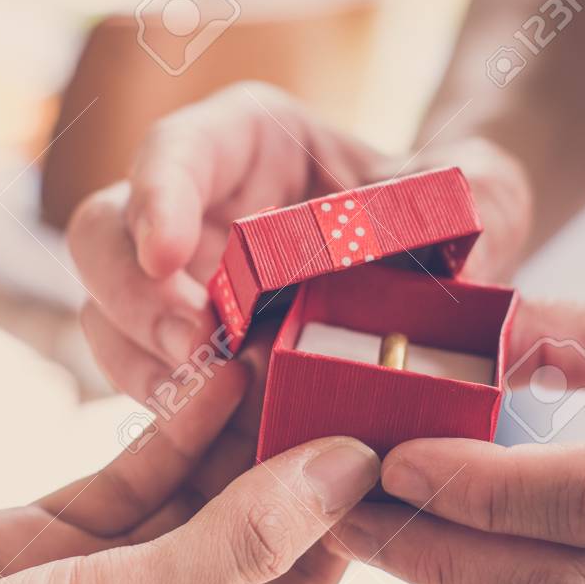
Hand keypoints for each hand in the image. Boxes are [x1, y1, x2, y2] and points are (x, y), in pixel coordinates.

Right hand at [0, 354, 379, 583]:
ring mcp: (114, 569)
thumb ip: (241, 542)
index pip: (301, 582)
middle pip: (255, 523)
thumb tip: (347, 472)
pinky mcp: (61, 526)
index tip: (383, 437)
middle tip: (333, 372)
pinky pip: (137, 469)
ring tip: (284, 354)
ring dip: (240, 426)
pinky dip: (175, 425)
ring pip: (199, 486)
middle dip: (294, 453)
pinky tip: (216, 374)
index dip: (345, 511)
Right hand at [67, 81, 530, 403]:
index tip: (164, 252)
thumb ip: (480, 200)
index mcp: (251, 144)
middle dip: (136, 300)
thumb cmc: (451, 209)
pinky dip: (176, 417)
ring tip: (217, 407)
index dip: (156, 196)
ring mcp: (183, 283)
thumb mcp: (480, 190)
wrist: (449, 263)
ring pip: (107, 319)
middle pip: (104, 236)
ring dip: (146, 370)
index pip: (176, 150)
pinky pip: (148, 383)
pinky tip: (228, 439)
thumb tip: (465, 252)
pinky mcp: (192, 353)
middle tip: (197, 355)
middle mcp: (198, 208)